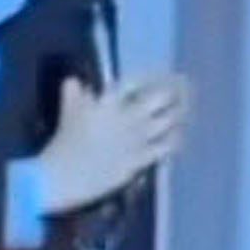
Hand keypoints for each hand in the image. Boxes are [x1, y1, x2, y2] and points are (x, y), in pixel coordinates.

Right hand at [36, 72, 189, 214]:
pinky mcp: (141, 158)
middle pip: (160, 97)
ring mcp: (137, 137)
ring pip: (169, 120)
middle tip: (183, 87)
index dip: (151, 77)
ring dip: (179, 113)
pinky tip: (179, 136)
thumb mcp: (68, 112)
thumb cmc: (64, 141)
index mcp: (110, 100)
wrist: (65, 175)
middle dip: (174, 90)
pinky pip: (166, 146)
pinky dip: (175, 139)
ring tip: (186, 109)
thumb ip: (74, 94)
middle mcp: (129, 116)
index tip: (161, 75)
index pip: (136, 82)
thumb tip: (74, 81)